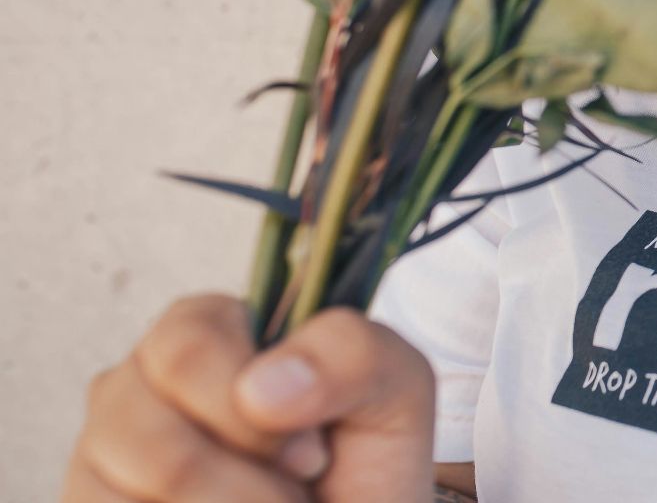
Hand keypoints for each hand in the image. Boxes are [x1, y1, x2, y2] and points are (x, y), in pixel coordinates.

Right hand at [61, 292, 437, 501]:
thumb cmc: (363, 459)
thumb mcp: (393, 390)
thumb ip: (352, 354)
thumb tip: (259, 387)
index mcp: (204, 331)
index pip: (187, 343)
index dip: (250, 409)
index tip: (312, 454)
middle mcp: (136, 384)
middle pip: (154, 432)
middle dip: (244, 477)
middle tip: (296, 488)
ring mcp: (101, 454)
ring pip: (145, 484)